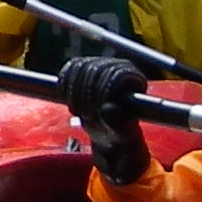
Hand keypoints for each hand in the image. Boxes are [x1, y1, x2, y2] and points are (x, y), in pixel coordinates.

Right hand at [58, 55, 152, 184]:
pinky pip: (71, 67)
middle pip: (94, 69)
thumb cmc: (121, 136)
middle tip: (86, 114)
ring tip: (80, 109)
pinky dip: (66, 84)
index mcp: (134, 79)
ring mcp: (104, 65)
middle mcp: (121, 67)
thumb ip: (118, 122)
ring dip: (75, 91)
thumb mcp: (122, 134)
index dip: (100, 93)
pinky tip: (70, 100)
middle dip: (85, 95)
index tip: (94, 113)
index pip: (114, 75)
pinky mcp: (88, 67)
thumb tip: (108, 108)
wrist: (109, 134)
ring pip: (80, 67)